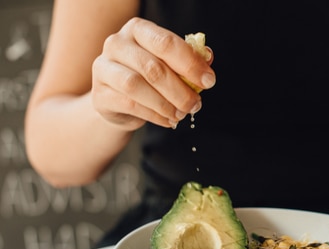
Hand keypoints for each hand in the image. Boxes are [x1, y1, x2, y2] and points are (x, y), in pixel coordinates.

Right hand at [91, 17, 215, 129]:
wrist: (119, 101)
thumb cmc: (149, 77)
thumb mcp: (170, 65)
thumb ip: (189, 59)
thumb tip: (208, 57)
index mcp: (137, 30)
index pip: (165, 43)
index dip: (190, 63)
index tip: (208, 81)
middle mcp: (116, 44)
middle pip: (152, 67)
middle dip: (180, 90)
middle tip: (196, 104)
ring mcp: (103, 68)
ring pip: (137, 86)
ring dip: (166, 104)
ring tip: (182, 114)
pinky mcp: (99, 94)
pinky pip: (130, 105)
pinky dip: (155, 115)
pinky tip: (168, 120)